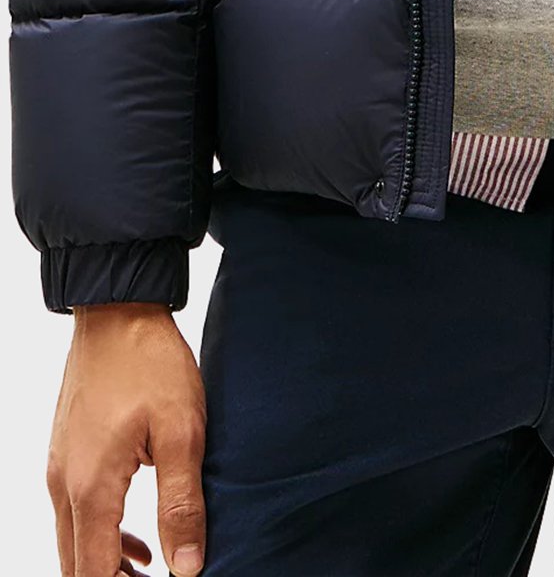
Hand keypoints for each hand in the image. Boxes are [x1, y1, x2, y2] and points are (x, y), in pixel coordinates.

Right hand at [47, 302, 206, 576]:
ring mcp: (60, 468)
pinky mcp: (67, 452)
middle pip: (76, 566)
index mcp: (92, 488)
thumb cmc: (151, 362)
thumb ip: (182, 502)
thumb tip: (187, 567)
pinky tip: (137, 542)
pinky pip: (75, 513)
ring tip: (151, 573)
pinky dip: (101, 536)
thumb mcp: (182, 430)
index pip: (94, 573)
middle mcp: (65, 485)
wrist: (117, 309)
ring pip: (74, 542)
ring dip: (105, 565)